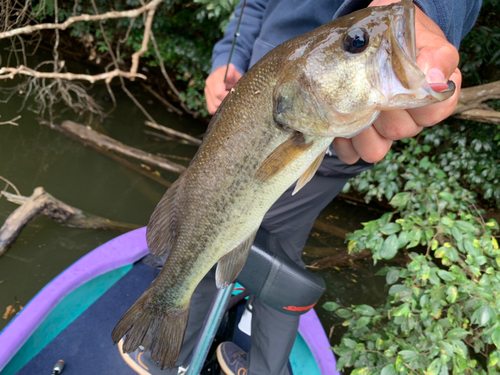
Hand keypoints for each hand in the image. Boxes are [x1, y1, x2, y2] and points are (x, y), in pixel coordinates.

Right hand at [204, 64, 242, 113]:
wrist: (227, 76)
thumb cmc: (233, 76)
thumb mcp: (235, 75)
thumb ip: (232, 74)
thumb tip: (231, 67)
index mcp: (215, 76)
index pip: (218, 92)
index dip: (227, 97)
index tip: (234, 96)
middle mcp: (208, 84)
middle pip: (216, 102)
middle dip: (226, 103)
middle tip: (233, 99)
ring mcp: (207, 92)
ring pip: (213, 107)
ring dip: (223, 107)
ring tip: (229, 101)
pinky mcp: (207, 99)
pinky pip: (211, 109)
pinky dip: (219, 109)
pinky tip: (224, 104)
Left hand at [332, 1, 461, 163]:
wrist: (368, 38)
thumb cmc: (399, 36)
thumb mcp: (421, 36)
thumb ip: (435, 56)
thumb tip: (434, 81)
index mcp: (433, 96)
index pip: (433, 113)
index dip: (417, 103)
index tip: (400, 83)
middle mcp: (410, 119)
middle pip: (400, 131)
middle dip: (381, 110)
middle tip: (367, 87)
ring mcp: (383, 132)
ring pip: (375, 150)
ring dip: (360, 131)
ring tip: (349, 107)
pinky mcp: (357, 140)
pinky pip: (351, 154)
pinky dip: (342, 143)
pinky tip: (337, 124)